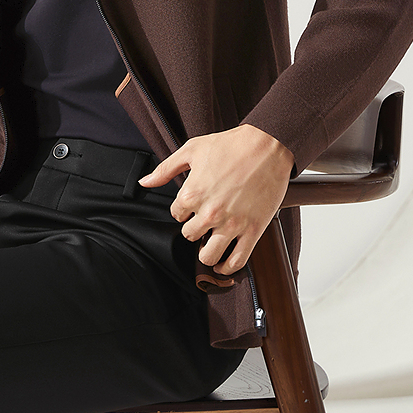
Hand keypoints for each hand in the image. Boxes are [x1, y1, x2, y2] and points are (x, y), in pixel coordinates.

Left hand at [139, 124, 293, 275]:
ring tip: (211, 241)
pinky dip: (227, 267)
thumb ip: (166, 169)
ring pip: (208, 256)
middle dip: (194, 228)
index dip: (183, 210)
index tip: (192, 204)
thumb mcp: (192, 150)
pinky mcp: (253, 230)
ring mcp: (232, 224)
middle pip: (190, 236)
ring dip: (206, 252)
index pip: (176, 215)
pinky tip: (224, 263)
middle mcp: (210, 213)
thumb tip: (145, 182)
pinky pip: (237, 261)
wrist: (267, 146)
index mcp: (192, 194)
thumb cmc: (231, 145)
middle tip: (203, 220)